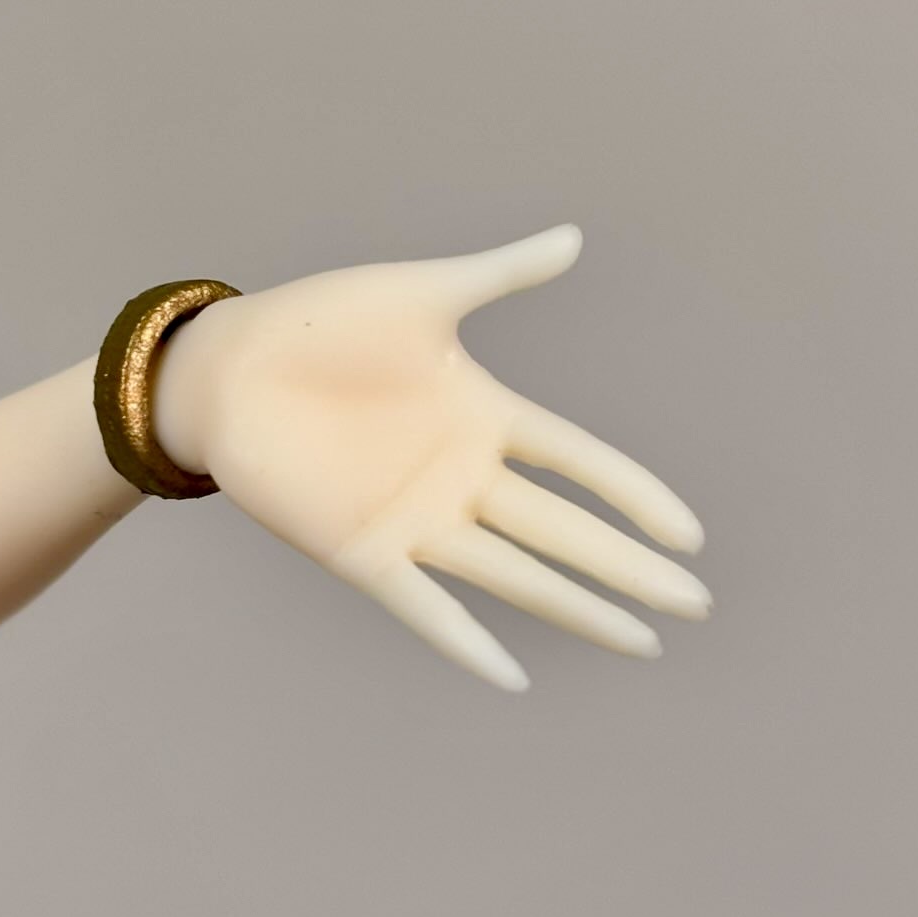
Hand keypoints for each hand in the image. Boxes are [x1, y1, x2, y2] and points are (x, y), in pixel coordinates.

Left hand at [155, 226, 708, 690]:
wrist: (223, 369)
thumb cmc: (318, 321)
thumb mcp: (419, 294)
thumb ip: (499, 276)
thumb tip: (574, 238)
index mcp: (484, 413)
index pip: (581, 463)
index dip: (634, 496)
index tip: (690, 535)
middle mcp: (461, 476)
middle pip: (565, 531)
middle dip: (630, 568)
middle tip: (694, 604)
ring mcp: (417, 519)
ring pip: (516, 577)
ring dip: (577, 610)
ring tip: (641, 644)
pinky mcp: (364, 553)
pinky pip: (425, 610)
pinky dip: (466, 643)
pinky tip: (512, 676)